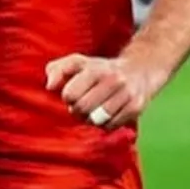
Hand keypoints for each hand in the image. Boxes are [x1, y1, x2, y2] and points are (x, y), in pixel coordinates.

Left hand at [45, 50, 169, 129]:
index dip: (68, 98)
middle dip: (78, 110)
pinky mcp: (136, 107)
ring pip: (97, 119)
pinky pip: (111, 126)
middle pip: (83, 108)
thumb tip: (49, 86)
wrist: (140, 70)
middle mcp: (113, 79)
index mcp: (96, 68)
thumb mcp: (78, 62)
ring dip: (91, 119)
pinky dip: (105, 124)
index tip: (73, 95)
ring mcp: (126, 94)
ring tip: (93, 111)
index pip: (70, 94)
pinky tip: (106, 115)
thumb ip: (58, 69)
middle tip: (81, 106)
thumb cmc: (101, 70)